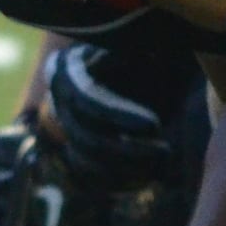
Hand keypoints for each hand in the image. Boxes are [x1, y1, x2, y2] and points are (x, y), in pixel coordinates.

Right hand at [47, 43, 180, 190]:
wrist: (148, 67)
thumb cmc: (148, 50)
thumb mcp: (142, 43)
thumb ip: (132, 51)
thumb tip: (127, 58)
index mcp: (67, 69)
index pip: (86, 99)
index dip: (118, 116)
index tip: (155, 125)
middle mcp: (59, 101)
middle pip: (85, 137)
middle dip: (127, 149)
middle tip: (166, 151)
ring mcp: (66, 128)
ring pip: (85, 162)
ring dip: (126, 170)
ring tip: (162, 164)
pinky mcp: (78, 150)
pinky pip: (90, 177)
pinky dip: (119, 183)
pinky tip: (151, 178)